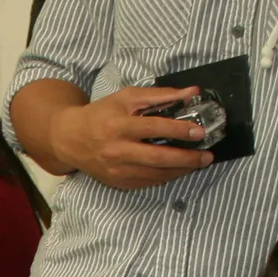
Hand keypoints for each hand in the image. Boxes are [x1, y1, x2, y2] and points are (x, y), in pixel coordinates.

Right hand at [50, 85, 216, 191]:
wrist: (71, 139)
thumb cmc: (101, 114)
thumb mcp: (127, 97)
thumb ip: (160, 95)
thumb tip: (192, 93)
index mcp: (118, 125)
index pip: (153, 128)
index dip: (178, 130)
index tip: (199, 131)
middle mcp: (116, 150)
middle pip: (157, 158)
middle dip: (186, 158)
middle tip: (206, 156)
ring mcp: (117, 170)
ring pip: (155, 175)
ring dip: (180, 170)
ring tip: (197, 163)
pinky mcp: (118, 182)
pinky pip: (148, 183)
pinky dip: (166, 176)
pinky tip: (177, 169)